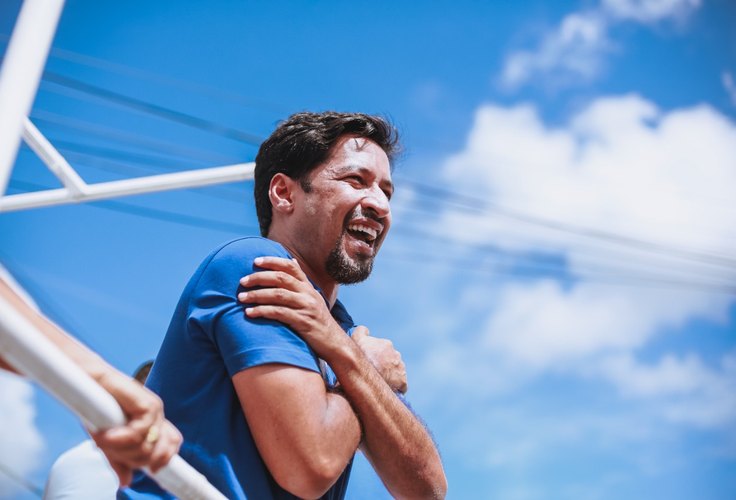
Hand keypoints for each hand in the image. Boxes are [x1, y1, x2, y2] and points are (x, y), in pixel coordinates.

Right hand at [90, 370, 181, 485]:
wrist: (87, 382)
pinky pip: (141, 431)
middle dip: (131, 459)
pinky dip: (122, 438)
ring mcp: (153, 410)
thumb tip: (126, 482)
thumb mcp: (108, 442)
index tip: (154, 470)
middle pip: (157, 453)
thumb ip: (118, 460)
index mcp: (152, 425)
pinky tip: (106, 435)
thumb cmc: (96, 409)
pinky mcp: (147, 403)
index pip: (172, 444)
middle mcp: (156, 418)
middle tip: (109, 450)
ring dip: (121, 449)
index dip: (164, 460)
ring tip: (103, 440)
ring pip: (147, 446)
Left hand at [238, 257, 344, 357]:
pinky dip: (262, 311)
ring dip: (257, 295)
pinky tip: (250, 313)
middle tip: (242, 282)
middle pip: (281, 278)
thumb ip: (301, 282)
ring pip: (278, 295)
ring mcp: (306, 307)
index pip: (290, 266)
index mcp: (308, 287)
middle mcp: (308, 294)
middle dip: (259, 278)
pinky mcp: (303, 322)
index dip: (272, 261)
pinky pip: (279, 313)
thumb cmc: (318, 321)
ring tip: (241, 298)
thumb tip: (293, 262)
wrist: (334, 343)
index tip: (255, 261)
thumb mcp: (312, 298)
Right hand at [351, 326, 406, 393]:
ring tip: (381, 383)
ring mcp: (400, 367)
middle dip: (384, 366)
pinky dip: (397, 387)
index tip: (372, 361)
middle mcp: (395, 354)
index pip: (384, 349)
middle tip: (375, 373)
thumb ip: (362, 331)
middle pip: (391, 360)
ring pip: (397, 372)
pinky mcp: (402, 381)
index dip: (377, 355)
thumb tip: (365, 329)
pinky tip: (389, 390)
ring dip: (391, 376)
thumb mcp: (356, 338)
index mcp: (386, 344)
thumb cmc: (359, 355)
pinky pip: (402, 385)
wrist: (363, 372)